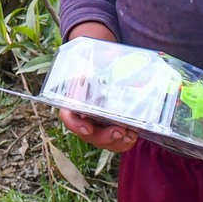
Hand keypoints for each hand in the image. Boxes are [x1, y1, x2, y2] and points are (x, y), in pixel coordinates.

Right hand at [55, 22, 137, 151]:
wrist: (110, 64)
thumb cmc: (101, 62)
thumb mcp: (100, 59)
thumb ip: (101, 60)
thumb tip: (107, 61)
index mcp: (74, 100)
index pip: (68, 116)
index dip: (75, 125)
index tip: (88, 128)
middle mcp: (83, 115)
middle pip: (88, 134)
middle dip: (104, 136)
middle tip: (119, 131)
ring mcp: (97, 124)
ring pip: (102, 141)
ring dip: (116, 141)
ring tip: (130, 134)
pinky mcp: (111, 128)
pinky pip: (115, 142)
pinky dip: (124, 142)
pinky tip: (134, 135)